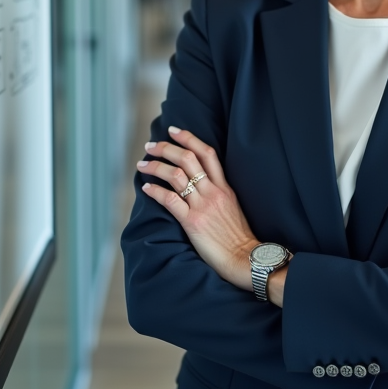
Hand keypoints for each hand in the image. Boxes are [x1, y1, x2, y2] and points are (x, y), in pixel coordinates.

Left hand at [137, 126, 259, 290]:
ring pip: (175, 175)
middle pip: (187, 158)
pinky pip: (169, 199)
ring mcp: (202, 206)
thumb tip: (200, 184)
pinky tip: (146, 188)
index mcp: (224, 187)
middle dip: (166, 148)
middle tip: (150, 145)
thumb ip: (217, 193)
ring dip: (155, 166)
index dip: (188, 137)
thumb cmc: (238, 237)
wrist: (244, 258)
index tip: (172, 130)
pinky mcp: (192, 222)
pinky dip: (155, 190)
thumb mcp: (232, 207)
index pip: (207, 153)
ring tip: (142, 164)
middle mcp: (213, 192)